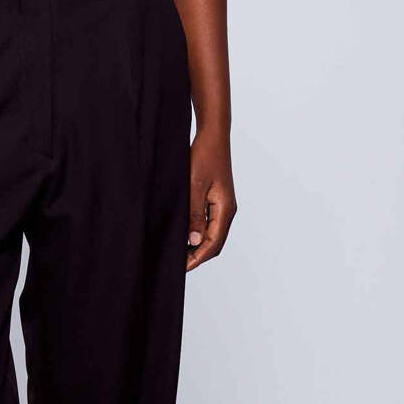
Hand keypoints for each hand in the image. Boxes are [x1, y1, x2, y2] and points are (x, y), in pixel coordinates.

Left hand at [186, 127, 236, 271]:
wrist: (212, 136)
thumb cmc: (203, 157)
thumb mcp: (194, 186)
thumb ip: (194, 214)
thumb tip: (194, 240)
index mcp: (225, 210)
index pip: (212, 244)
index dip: (196, 258)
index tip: (180, 267)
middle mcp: (226, 210)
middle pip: (214, 243)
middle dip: (197, 256)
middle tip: (177, 264)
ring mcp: (222, 205)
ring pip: (211, 234)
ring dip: (196, 245)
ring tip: (177, 251)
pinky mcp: (216, 199)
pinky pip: (209, 223)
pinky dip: (197, 232)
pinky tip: (183, 233)